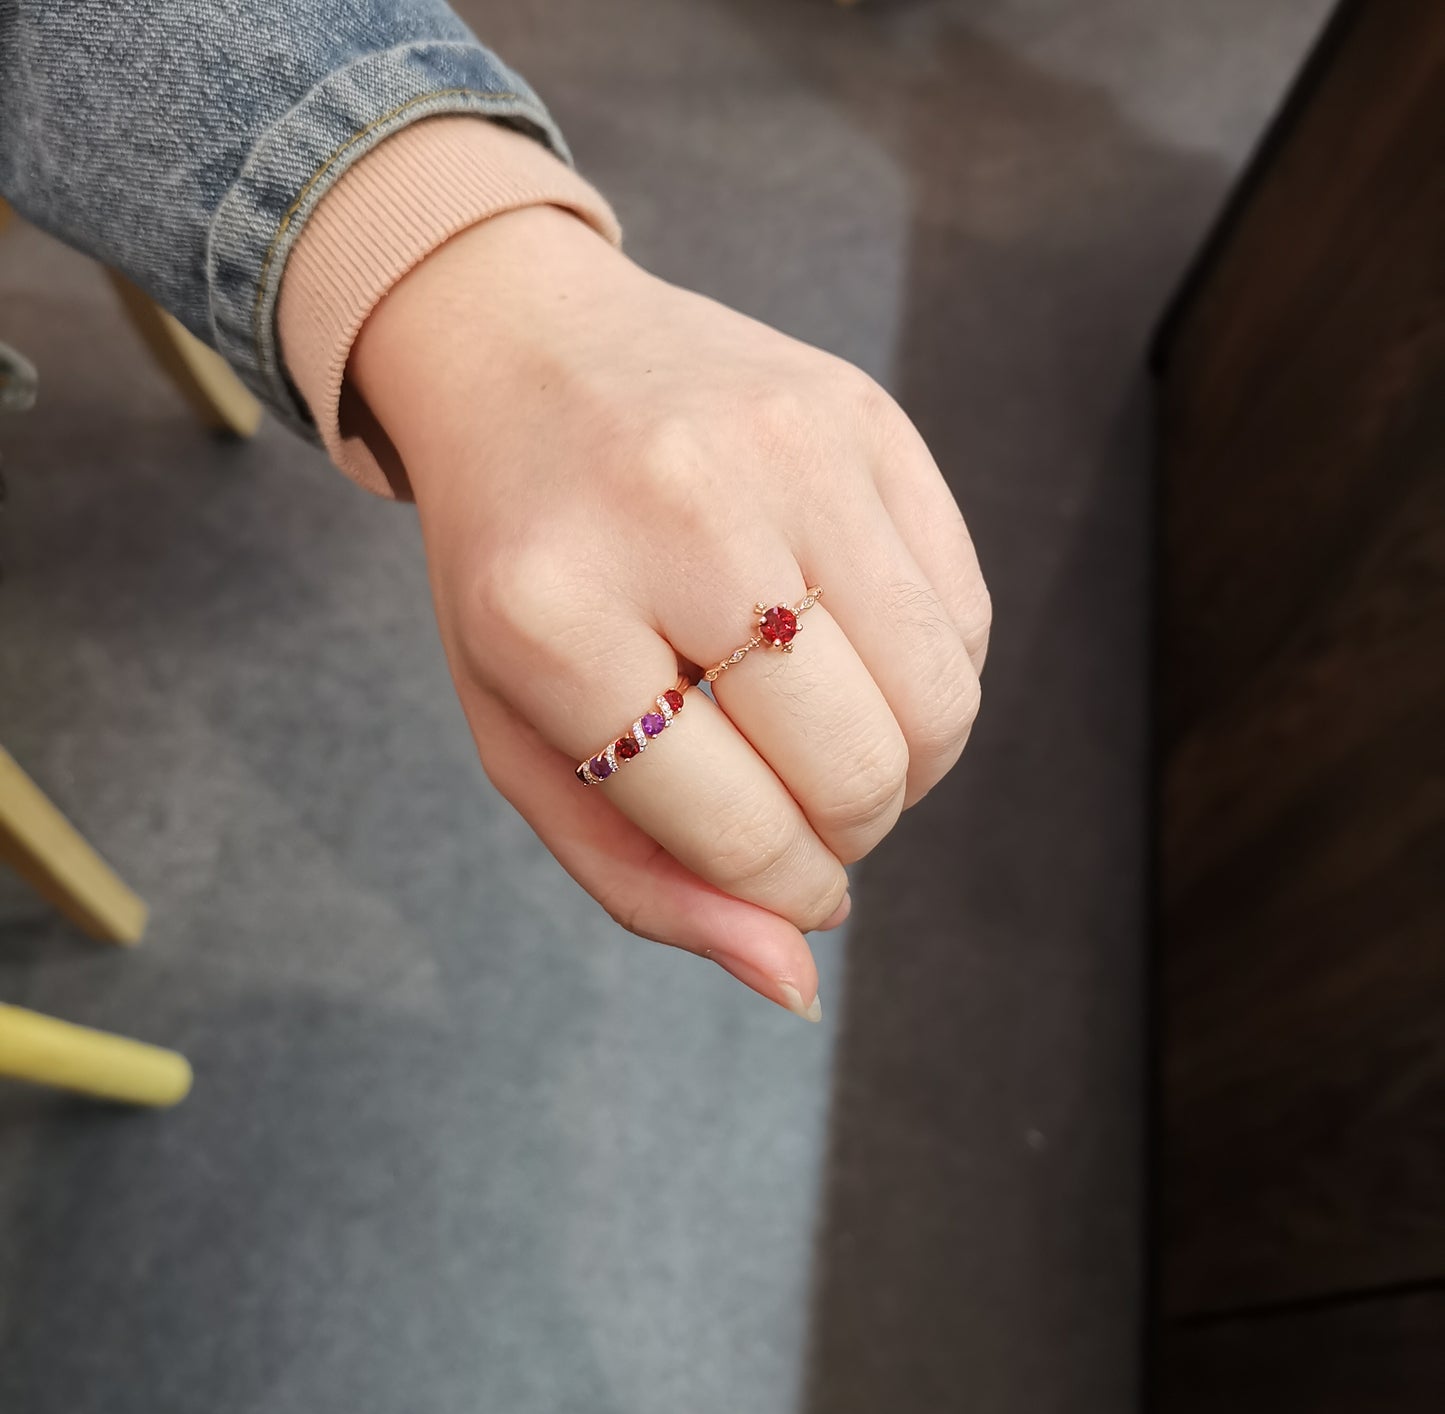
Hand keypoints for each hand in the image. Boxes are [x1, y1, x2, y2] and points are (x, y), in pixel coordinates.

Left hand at [348, 205, 989, 1018]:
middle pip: (862, 771)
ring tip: (831, 737)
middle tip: (803, 804)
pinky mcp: (867, 417)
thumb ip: (646, 882)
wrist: (523, 353)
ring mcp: (788, 452)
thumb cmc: (518, 573)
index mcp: (553, 620)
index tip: (781, 879)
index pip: (738, 830)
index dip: (780, 891)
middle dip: (849, 832)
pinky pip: (967, 614)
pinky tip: (852, 651)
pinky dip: (929, 676)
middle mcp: (681, 519)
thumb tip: (798, 983)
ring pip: (943, 702)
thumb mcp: (525, 739)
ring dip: (906, 766)